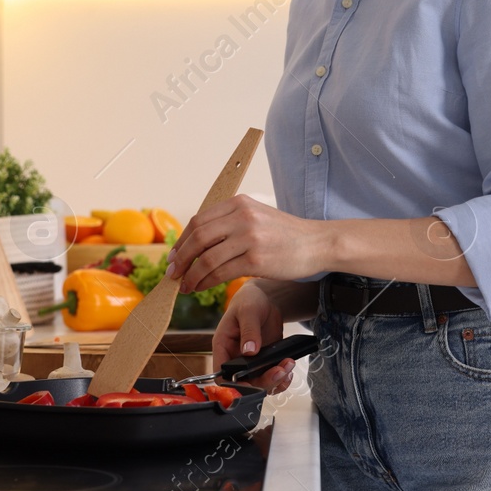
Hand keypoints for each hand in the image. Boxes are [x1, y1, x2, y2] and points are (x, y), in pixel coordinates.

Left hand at [167, 194, 325, 292]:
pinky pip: (221, 272)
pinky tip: (201, 287)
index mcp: (239, 203)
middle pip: (198, 237)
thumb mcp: (257, 216)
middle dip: (181, 258)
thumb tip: (197, 241)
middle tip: (173, 273)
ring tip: (185, 286)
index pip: (198, 220)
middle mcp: (242, 216)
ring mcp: (249, 237)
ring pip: (207, 258)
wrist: (318, 243)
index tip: (174, 256)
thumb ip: (230, 223)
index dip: (181, 241)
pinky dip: (206, 282)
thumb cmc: (286, 234)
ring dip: (191, 275)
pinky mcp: (256, 259)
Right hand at [212, 282, 295, 393]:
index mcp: (223, 346)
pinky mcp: (264, 362)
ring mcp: (250, 362)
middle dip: (263, 381)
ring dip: (276, 380)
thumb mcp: (248, 310)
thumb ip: (249, 330)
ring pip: (260, 383)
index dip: (234, 384)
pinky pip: (271, 377)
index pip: (222, 374)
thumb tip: (249, 350)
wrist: (265, 298)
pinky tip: (289, 369)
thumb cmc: (249, 300)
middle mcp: (235, 358)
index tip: (250, 384)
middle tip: (279, 371)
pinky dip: (282, 378)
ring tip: (288, 365)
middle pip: (244, 383)